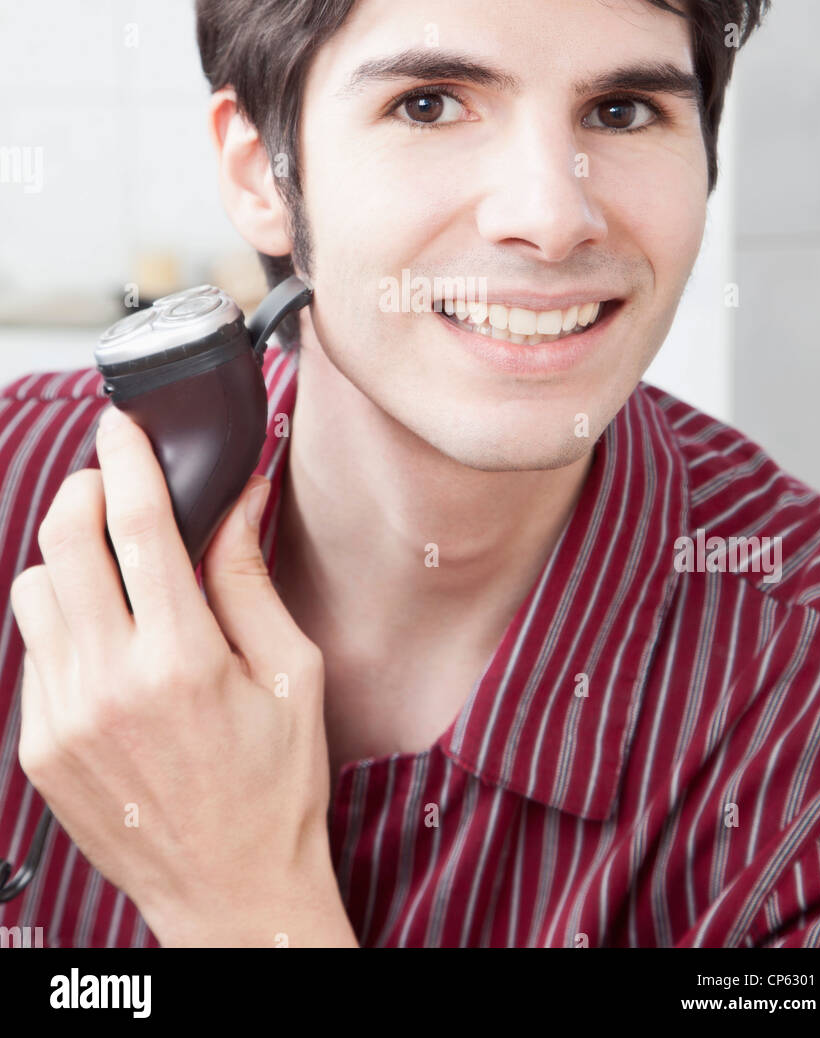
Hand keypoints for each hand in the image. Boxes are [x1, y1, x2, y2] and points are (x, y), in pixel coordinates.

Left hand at [9, 405, 356, 946]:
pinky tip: (106, 640)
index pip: (136, 525)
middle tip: (111, 485)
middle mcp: (110, 684)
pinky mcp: (40, 747)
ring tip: (109, 571)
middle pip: (61, 541)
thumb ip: (249, 577)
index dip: (126, 458)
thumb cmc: (275, 786)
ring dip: (66, 558)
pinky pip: (33, 651)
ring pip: (32, 589)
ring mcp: (65, 718)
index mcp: (182, 660)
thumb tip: (239, 498)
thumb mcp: (290, 672)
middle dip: (84, 491)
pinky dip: (62, 623)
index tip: (123, 426)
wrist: (231, 892)